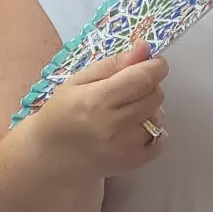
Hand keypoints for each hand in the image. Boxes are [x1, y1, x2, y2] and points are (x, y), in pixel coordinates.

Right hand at [24, 43, 170, 180]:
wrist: (51, 156)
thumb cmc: (63, 112)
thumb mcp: (79, 80)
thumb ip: (114, 64)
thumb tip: (146, 48)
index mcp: (96, 100)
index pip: (143, 78)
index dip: (156, 66)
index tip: (153, 63)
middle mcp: (113, 125)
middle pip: (155, 96)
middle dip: (150, 86)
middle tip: (132, 88)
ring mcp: (124, 147)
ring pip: (159, 117)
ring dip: (150, 110)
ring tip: (127, 111)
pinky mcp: (132, 163)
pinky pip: (160, 140)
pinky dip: (153, 131)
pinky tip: (133, 129)